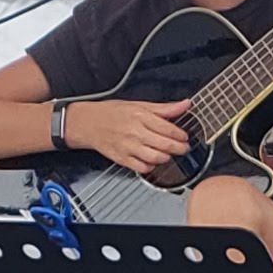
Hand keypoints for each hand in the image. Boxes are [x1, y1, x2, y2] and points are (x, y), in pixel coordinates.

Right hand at [62, 98, 191, 175]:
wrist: (88, 123)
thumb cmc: (112, 113)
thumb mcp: (138, 105)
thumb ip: (164, 108)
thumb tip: (184, 104)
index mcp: (140, 116)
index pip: (168, 128)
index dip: (181, 135)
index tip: (185, 137)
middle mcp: (135, 132)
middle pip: (165, 145)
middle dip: (179, 148)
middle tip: (183, 148)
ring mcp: (128, 147)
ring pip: (155, 158)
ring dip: (166, 158)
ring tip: (168, 154)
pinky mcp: (122, 158)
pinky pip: (142, 168)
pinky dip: (151, 167)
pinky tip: (152, 161)